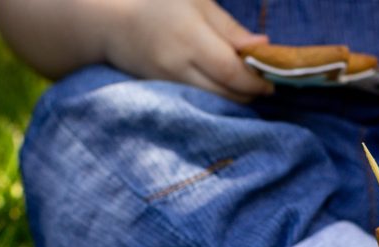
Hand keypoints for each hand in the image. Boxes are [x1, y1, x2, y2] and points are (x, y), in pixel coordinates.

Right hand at [104, 0, 273, 101]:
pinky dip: (213, 99)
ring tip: (242, 85)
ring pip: (212, 103)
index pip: (231, 72)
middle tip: (261, 84)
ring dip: (233, 99)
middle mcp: (177, 66)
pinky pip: (195, 103)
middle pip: (225, 94)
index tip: (270, 82)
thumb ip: (229, 28)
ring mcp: (167, 84)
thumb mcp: (197, 2)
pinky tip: (219, 88)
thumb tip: (263, 47)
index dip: (255, 81)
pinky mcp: (161, 94)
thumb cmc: (158, 2)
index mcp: (189, 38)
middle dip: (248, 93)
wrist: (108, 22)